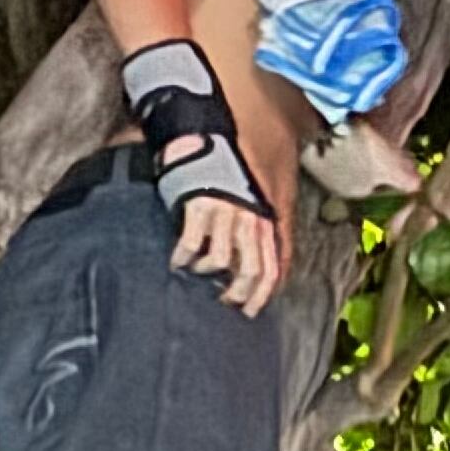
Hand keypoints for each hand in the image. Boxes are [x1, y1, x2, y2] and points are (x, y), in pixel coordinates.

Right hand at [164, 148, 292, 312]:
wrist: (208, 139)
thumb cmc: (231, 172)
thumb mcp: (255, 199)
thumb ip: (259, 231)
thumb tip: (251, 267)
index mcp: (265, 220)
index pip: (272, 268)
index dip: (262, 295)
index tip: (249, 311)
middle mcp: (250, 219)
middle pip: (250, 271)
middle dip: (236, 293)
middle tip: (222, 300)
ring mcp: (226, 213)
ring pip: (220, 261)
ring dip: (205, 273)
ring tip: (196, 272)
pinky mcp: (200, 206)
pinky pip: (191, 244)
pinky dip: (183, 258)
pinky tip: (177, 261)